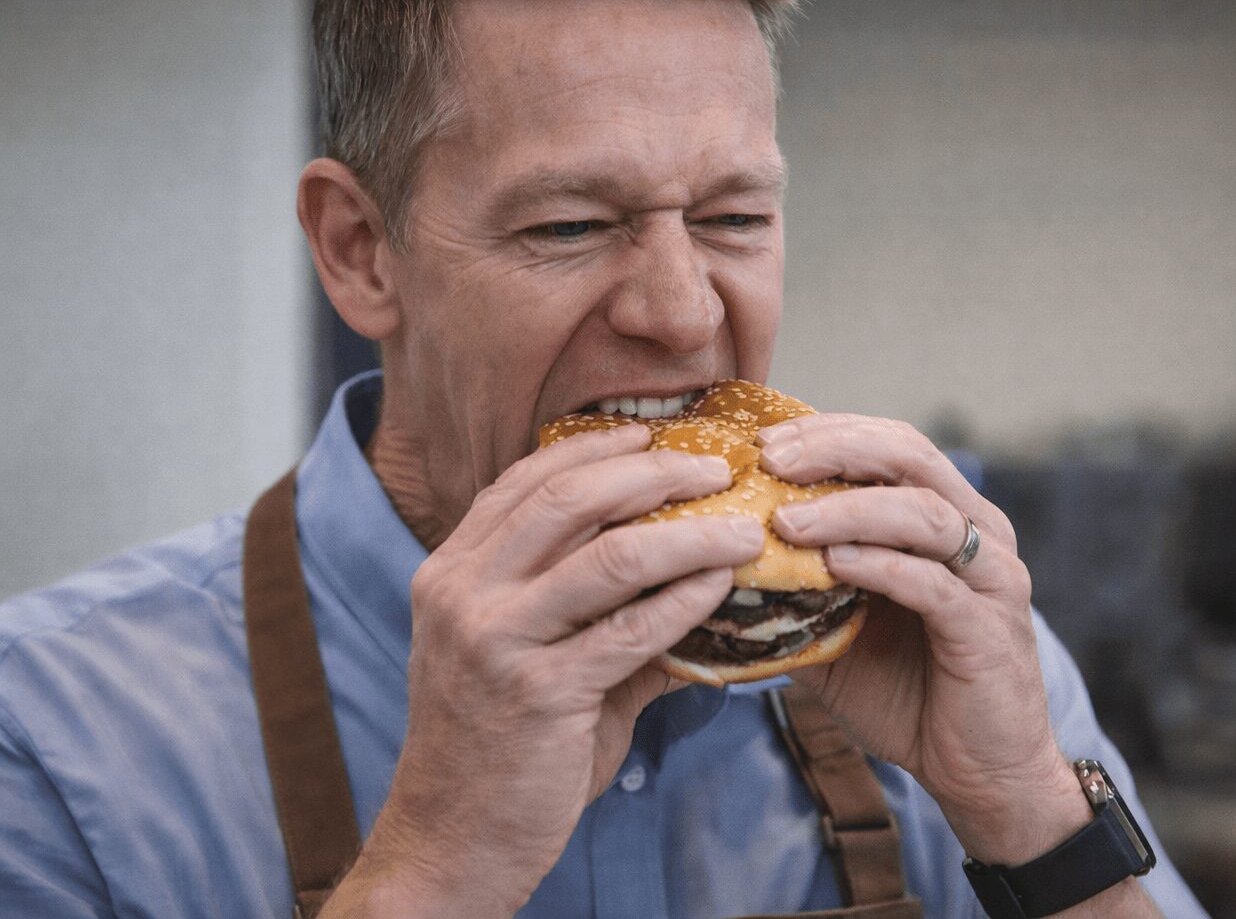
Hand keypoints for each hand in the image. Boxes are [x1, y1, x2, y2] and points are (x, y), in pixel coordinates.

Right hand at [326, 424, 762, 915]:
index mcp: (451, 571)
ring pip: (610, 556)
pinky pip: (630, 630)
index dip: (595, 448)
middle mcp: (462, 593)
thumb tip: (684, 566)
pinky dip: (685, 600)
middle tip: (717, 470)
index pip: (525, 480)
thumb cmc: (499, 744)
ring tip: (744, 530)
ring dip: (690, 535)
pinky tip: (722, 587)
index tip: (657, 435)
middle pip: (570, 498)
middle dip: (655, 473)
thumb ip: (592, 605)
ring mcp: (494, 641)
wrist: (453, 841)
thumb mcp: (530, 656)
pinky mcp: (538, 693)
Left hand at [758, 415, 1089, 863]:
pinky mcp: (989, 627)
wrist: (978, 773)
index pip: (889, 443)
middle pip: (909, 454)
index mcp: (946, 515)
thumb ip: (794, 592)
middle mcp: (977, 529)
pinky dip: (879, 565)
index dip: (827, 430)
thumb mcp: (836, 633)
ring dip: (849, 507)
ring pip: (923, 511)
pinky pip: (933, 582)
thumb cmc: (907, 693)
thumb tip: (711, 569)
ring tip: (787, 518)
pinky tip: (830, 564)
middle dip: (835, 447)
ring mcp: (991, 576)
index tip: (760, 440)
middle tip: (770, 458)